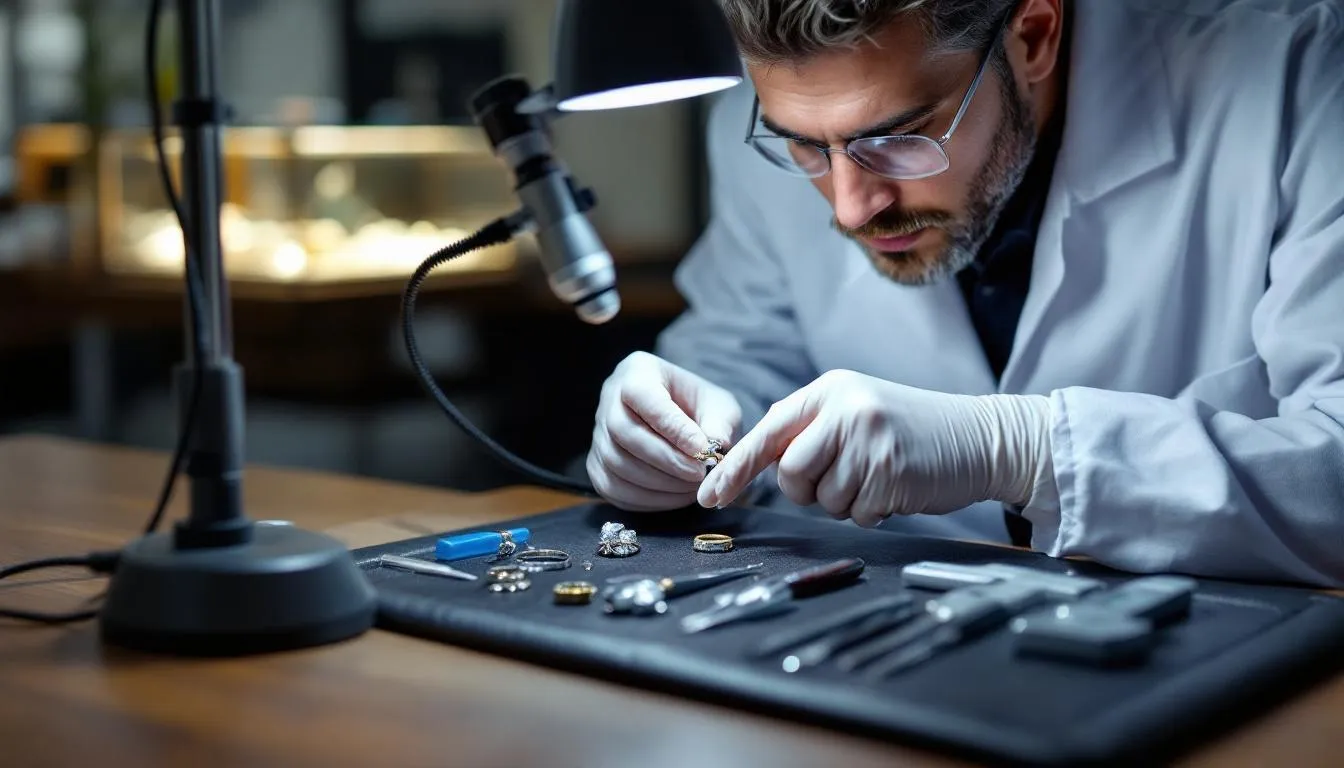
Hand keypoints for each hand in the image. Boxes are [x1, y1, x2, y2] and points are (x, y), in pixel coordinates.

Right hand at [587, 352, 742, 510]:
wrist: (685, 427)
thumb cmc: (701, 410)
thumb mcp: (720, 407)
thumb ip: (720, 424)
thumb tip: (714, 448)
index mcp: (637, 371)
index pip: (643, 395)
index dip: (671, 426)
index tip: (702, 449)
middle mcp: (609, 398)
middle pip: (623, 431)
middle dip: (664, 459)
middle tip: (698, 474)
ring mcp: (598, 433)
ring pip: (615, 463)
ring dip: (657, 483)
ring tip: (692, 487)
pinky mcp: (597, 464)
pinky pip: (612, 487)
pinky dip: (645, 499)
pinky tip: (674, 497)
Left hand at [697, 370, 1052, 526]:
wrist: (981, 438)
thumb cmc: (913, 431)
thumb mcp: (858, 410)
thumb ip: (812, 429)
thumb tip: (761, 459)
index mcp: (830, 390)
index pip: (767, 431)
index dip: (734, 467)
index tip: (708, 494)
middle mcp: (845, 409)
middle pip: (791, 473)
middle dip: (809, 490)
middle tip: (845, 477)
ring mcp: (868, 440)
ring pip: (823, 498)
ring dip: (846, 501)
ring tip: (880, 476)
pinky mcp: (890, 473)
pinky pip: (856, 513)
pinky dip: (872, 511)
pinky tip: (896, 487)